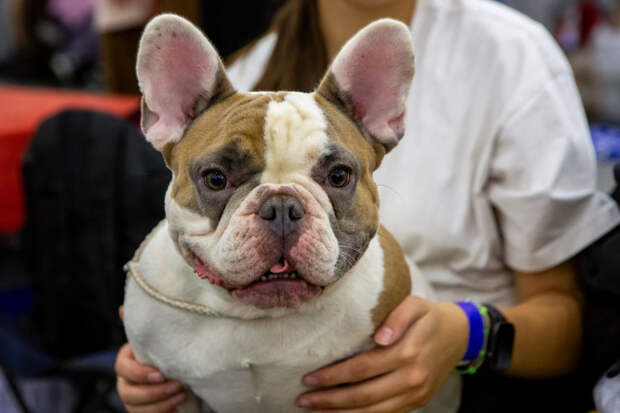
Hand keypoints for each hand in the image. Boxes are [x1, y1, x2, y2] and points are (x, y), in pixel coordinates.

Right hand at [116, 307, 186, 412]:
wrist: (180, 371)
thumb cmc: (167, 351)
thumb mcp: (159, 339)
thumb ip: (143, 327)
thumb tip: (122, 308)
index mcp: (126, 360)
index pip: (122, 368)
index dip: (139, 373)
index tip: (160, 373)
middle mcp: (125, 381)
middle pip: (127, 392)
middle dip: (153, 391)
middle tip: (177, 386)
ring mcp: (132, 398)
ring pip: (135, 406)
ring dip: (160, 403)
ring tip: (182, 394)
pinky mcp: (141, 411)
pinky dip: (162, 412)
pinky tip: (177, 407)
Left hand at [296, 296, 468, 411]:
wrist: (460, 335)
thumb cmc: (429, 316)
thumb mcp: (415, 305)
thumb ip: (397, 317)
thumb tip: (379, 337)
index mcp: (407, 353)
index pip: (361, 369)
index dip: (333, 376)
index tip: (309, 378)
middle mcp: (411, 378)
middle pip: (363, 395)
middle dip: (330, 400)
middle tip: (303, 399)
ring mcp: (415, 394)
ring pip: (373, 412)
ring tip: (316, 412)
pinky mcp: (418, 402)